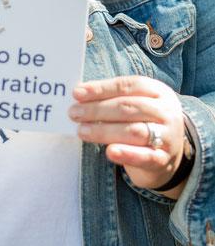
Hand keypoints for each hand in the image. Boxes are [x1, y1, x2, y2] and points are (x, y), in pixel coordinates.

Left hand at [68, 76, 184, 190]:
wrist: (171, 154)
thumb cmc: (143, 121)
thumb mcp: (135, 103)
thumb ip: (112, 97)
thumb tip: (79, 94)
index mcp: (159, 91)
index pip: (128, 86)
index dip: (101, 88)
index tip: (77, 93)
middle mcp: (166, 112)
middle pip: (129, 107)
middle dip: (98, 110)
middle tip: (74, 113)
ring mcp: (168, 136)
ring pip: (134, 131)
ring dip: (104, 131)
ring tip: (82, 131)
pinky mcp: (164, 160)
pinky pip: (145, 157)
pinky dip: (126, 154)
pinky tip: (109, 152)